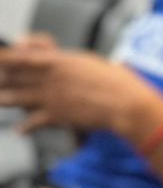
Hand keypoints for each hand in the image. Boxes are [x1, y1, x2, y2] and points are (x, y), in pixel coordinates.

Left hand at [0, 43, 162, 137]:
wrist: (126, 104)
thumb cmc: (115, 81)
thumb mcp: (89, 60)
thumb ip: (66, 59)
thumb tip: (54, 58)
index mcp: (58, 61)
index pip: (20, 57)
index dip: (4, 58)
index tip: (0, 59)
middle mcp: (49, 78)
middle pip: (12, 77)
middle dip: (2, 78)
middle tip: (1, 79)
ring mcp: (50, 97)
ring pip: (14, 98)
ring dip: (5, 99)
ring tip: (1, 100)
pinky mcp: (56, 116)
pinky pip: (31, 122)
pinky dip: (24, 127)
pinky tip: (19, 130)